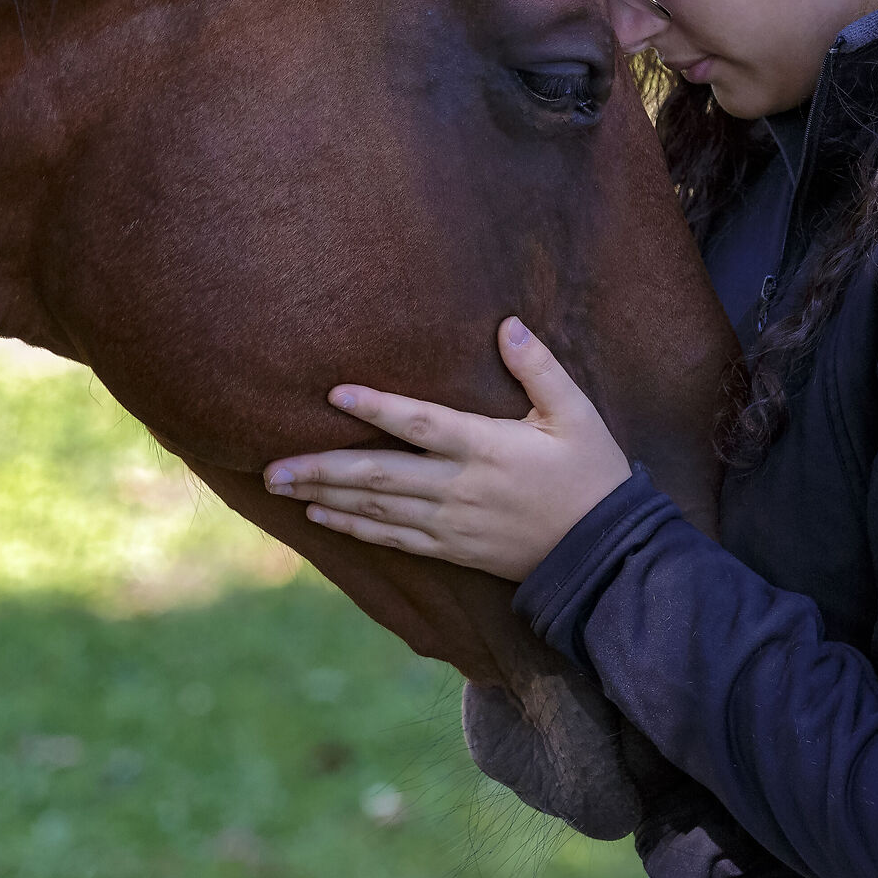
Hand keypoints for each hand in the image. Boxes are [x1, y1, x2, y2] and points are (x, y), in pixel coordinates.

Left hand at [263, 316, 632, 582]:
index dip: (378, 407)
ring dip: (325, 495)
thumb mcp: (577, 414)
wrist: (607, 553)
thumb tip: (507, 324)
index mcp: (489, 447)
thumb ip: (539, 369)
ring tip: (280, 485)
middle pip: (381, 475)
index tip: (335, 393)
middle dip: (322, 468)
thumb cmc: (593, 474)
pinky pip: (394, 540)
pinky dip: (355, 528)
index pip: (422, 423)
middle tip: (271, 465)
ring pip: (378, 509)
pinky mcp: (454, 550)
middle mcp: (462, 488)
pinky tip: (321, 515)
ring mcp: (453, 524)